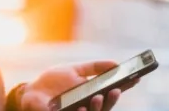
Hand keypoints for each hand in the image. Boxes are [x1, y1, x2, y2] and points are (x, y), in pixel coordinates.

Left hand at [19, 61, 138, 110]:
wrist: (32, 90)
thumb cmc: (54, 81)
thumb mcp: (74, 70)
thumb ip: (94, 67)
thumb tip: (116, 63)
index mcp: (92, 94)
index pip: (112, 91)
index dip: (125, 86)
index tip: (136, 77)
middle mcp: (88, 106)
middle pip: (106, 106)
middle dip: (112, 99)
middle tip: (117, 90)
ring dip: (98, 107)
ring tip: (97, 97)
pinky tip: (81, 108)